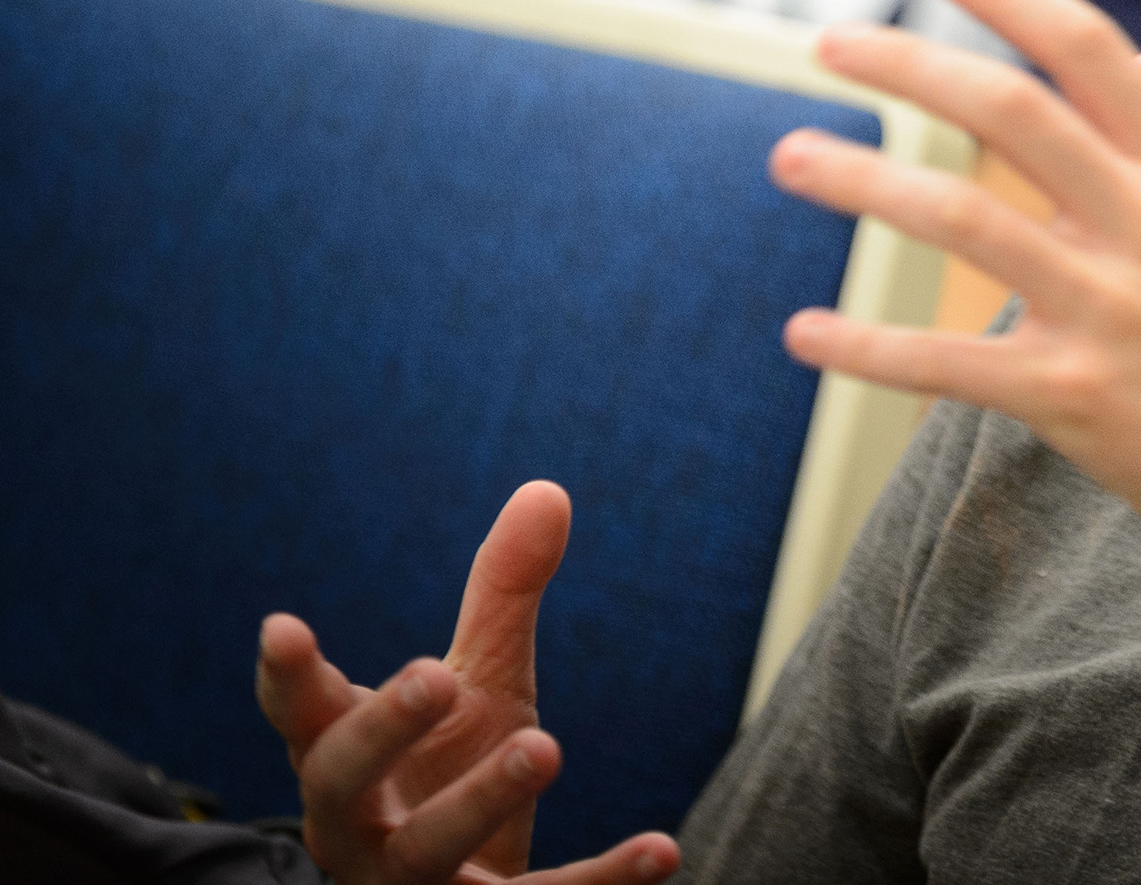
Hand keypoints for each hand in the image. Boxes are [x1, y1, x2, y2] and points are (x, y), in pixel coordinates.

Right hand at [255, 481, 677, 884]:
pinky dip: (602, 882)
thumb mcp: (479, 684)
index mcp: (347, 758)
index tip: (283, 625)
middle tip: (434, 673)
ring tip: (546, 744)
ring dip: (482, 798)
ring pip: (425, 851)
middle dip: (382, 727)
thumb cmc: (448, 774)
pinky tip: (664, 849)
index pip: (303, 715)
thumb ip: (500, 597)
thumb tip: (548, 487)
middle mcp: (361, 827)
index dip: (288, 676)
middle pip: (341, 782)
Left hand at [766, 0, 1140, 563]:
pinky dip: (865, 345)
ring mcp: (1108, 309)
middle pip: (1011, 109)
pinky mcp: (1067, 394)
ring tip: (790, 154)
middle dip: (910, 62)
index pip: (1088, 47)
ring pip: (961, 218)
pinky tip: (804, 330)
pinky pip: (944, 360)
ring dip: (863, 180)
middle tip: (828, 42)